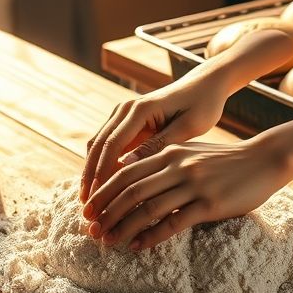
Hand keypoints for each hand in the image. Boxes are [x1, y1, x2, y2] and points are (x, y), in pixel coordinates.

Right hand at [80, 30, 292, 209]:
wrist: (205, 85)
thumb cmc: (202, 105)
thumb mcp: (187, 127)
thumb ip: (158, 145)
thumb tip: (127, 167)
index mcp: (140, 109)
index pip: (112, 144)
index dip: (101, 173)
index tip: (98, 198)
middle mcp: (126, 109)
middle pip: (97, 145)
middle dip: (90, 177)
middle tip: (88, 207)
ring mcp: (123, 114)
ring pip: (98, 145)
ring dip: (92, 172)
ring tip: (92, 202)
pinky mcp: (127, 121)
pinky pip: (109, 145)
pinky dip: (103, 165)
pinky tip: (105, 188)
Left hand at [84, 107, 292, 250]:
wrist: (265, 159)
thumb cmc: (224, 159)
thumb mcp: (190, 151)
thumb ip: (161, 158)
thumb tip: (128, 169)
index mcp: (168, 152)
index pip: (124, 172)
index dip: (103, 192)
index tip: (87, 209)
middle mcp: (176, 166)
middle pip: (130, 191)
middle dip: (107, 212)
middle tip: (92, 230)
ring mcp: (193, 185)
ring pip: (147, 209)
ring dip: (124, 227)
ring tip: (109, 242)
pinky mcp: (209, 204)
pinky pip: (173, 222)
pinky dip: (152, 236)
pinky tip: (138, 247)